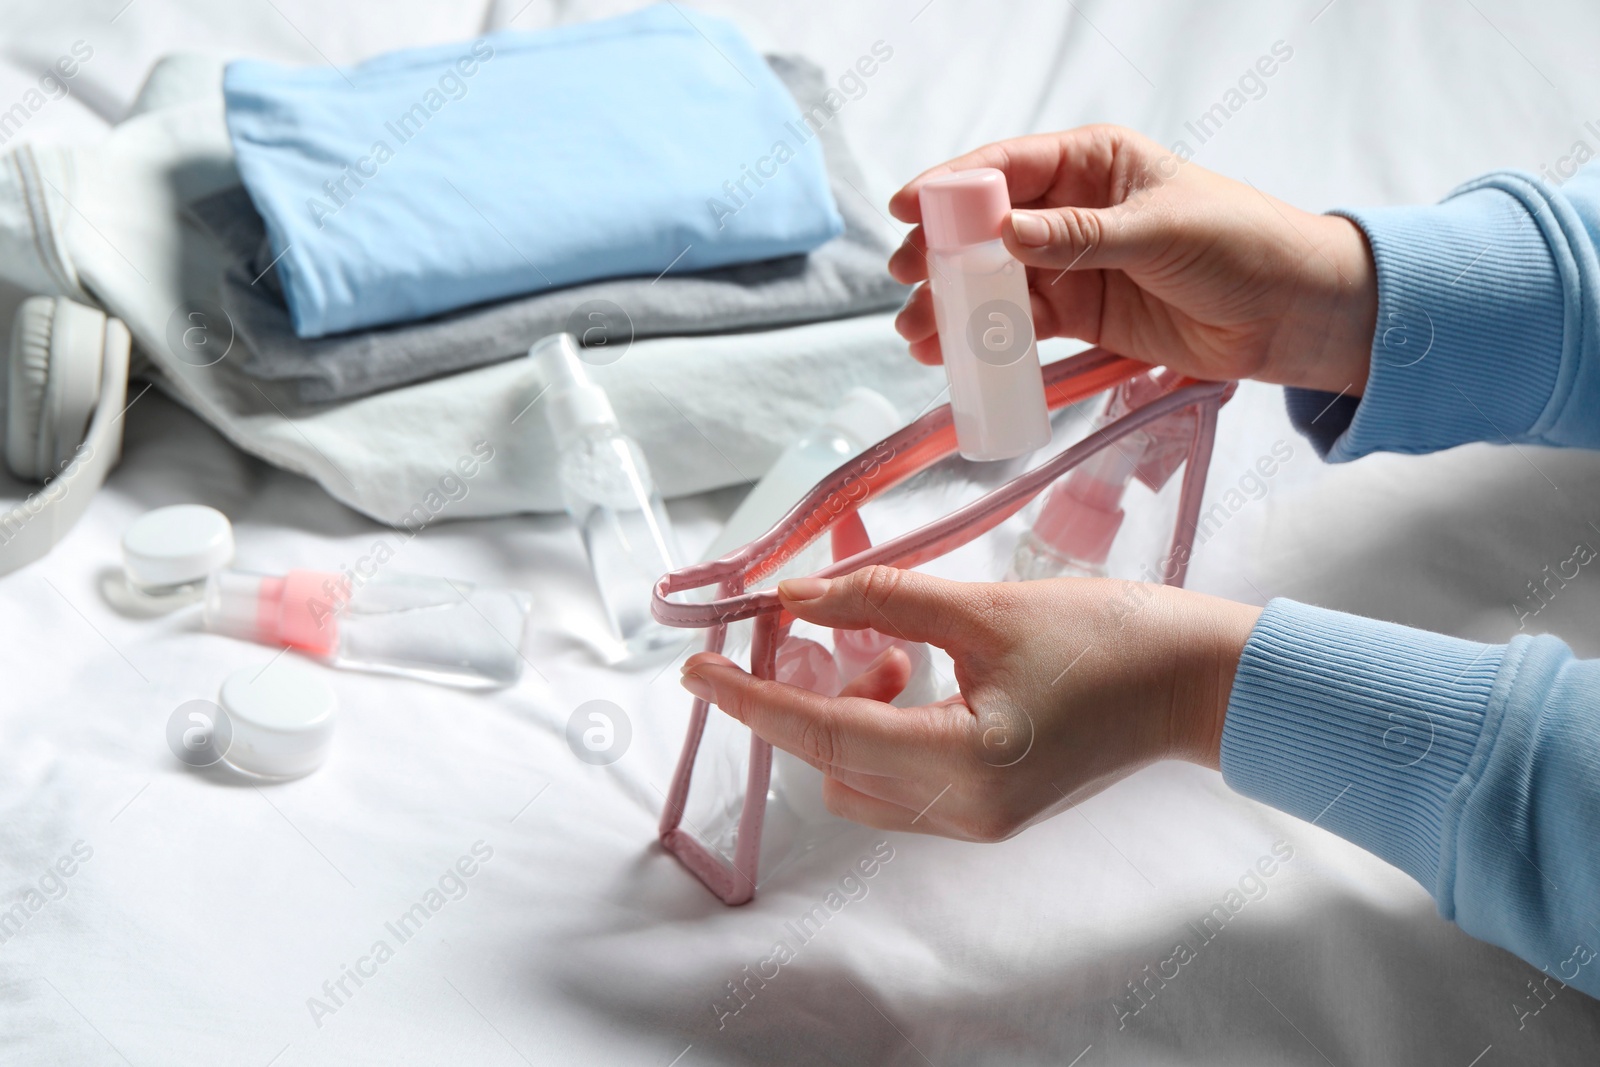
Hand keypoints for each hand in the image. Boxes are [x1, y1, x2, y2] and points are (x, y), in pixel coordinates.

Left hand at [679, 567, 1260, 840]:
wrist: (1198, 682)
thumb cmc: (1111, 638)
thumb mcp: (986, 606)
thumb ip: (881, 599)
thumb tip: (797, 597)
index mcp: (962, 763)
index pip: (821, 733)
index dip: (750, 700)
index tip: (695, 670)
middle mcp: (961, 810)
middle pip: (830, 762)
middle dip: (804, 696)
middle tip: (812, 629)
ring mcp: (976, 820)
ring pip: (858, 776)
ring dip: (845, 712)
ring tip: (888, 651)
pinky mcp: (989, 810)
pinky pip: (899, 779)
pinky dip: (881, 728)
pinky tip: (912, 673)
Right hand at [888, 124, 1376, 394]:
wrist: (1294, 314)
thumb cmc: (1242, 245)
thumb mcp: (1158, 230)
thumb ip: (1078, 237)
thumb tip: (1003, 235)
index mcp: (1095, 162)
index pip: (1008, 168)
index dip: (953, 187)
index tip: (908, 210)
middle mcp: (1076, 208)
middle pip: (989, 226)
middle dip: (943, 252)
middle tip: (907, 279)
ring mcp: (1075, 263)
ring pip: (997, 279)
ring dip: (956, 303)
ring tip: (917, 331)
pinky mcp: (1083, 313)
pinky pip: (1022, 322)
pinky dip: (988, 337)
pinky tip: (952, 352)